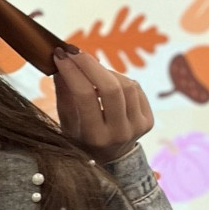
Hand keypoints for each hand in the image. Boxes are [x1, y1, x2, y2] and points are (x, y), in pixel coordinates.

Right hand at [52, 45, 153, 163]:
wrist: (110, 157)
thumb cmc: (82, 138)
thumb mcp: (67, 122)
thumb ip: (63, 94)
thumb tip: (60, 63)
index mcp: (95, 137)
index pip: (85, 96)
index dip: (72, 70)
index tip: (60, 55)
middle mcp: (119, 134)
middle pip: (110, 87)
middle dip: (90, 63)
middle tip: (74, 51)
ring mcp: (138, 127)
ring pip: (125, 84)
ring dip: (104, 71)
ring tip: (89, 70)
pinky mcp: (148, 120)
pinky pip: (135, 88)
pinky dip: (118, 79)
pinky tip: (106, 81)